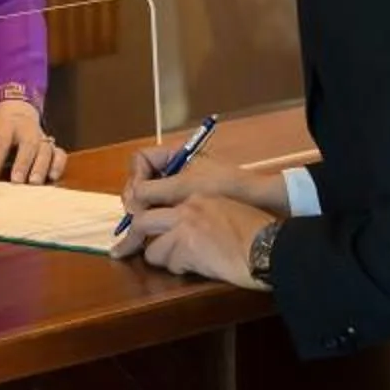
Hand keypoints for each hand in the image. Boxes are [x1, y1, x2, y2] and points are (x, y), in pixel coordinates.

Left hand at [0, 99, 67, 184]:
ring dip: (41, 166)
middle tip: (16, 182)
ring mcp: (42, 138)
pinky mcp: (53, 147)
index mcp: (6, 126)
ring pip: (46, 150)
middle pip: (28, 144)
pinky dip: (57, 166)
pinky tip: (52, 178)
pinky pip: (59, 155)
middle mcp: (27, 130)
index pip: (1, 141)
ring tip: (34, 183)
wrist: (18, 114)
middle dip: (22, 163)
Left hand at [114, 194, 274, 287]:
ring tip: (187, 260)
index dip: (139, 211)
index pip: (154, 196)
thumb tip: (179, 225)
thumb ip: (200, 210)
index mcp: (196, 192)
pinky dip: (180, 269)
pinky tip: (201, 266)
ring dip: (164, 258)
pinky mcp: (187, 248)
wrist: (267, 246)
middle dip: (130, 239)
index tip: (131, 223)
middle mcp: (186, 206)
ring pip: (153, 249)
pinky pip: (170, 264)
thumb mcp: (225, 208)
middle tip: (119, 251)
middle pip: (142, 221)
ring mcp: (185, 227)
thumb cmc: (255, 230)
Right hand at [120, 141, 284, 222]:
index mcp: (175, 156)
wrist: (259, 200)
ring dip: (146, 212)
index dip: (134, 178)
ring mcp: (182, 188)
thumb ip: (152, 191)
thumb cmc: (223, 187)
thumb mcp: (184, 187)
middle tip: (137, 218)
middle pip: (142, 181)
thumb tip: (131, 202)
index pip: (140, 161)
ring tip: (145, 230)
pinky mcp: (190, 205)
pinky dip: (159, 220)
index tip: (138, 199)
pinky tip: (159, 234)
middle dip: (136, 199)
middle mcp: (175, 170)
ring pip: (152, 198)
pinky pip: (166, 210)